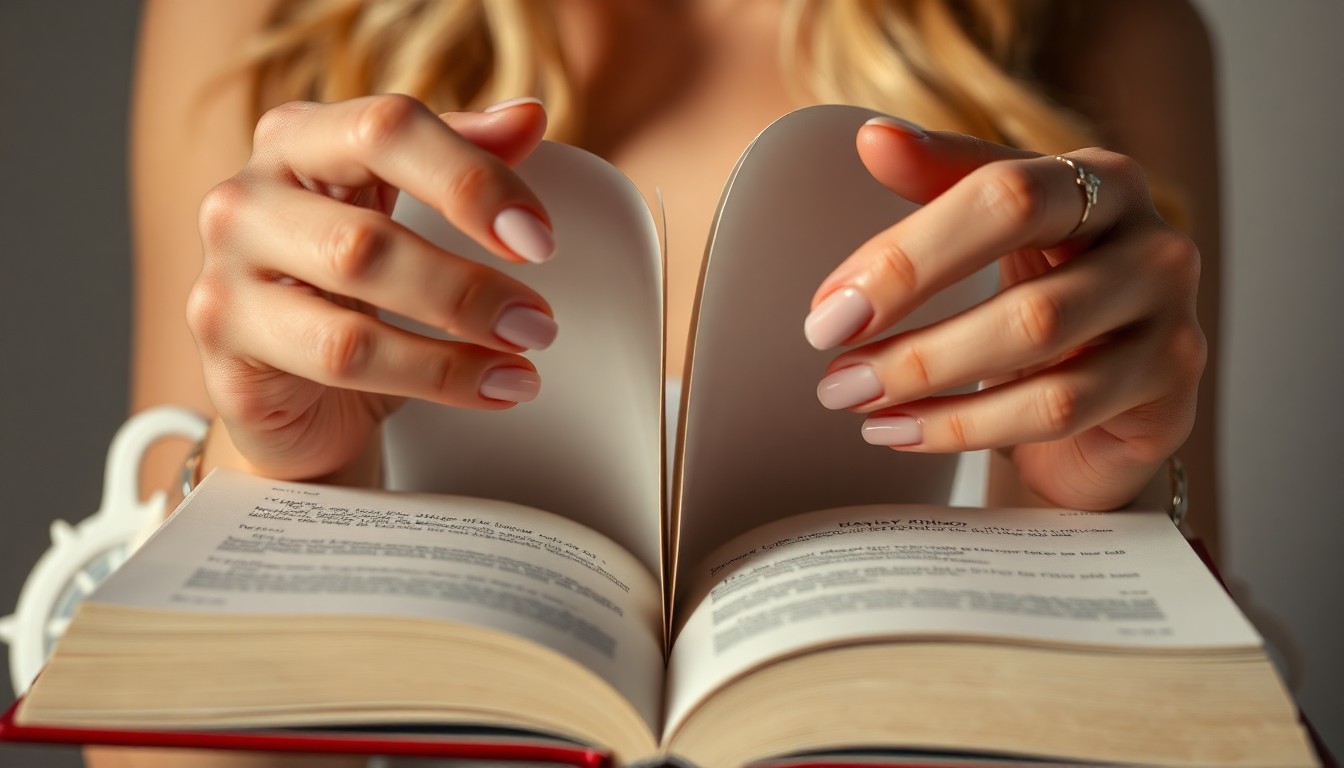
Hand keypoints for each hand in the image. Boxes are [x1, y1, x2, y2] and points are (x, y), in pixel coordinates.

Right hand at [189, 95, 557, 480]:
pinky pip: (342, 359)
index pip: (388, 128)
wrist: (296, 400)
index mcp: (299, 138)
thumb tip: (527, 116)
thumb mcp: (406, 216)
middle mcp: (247, 195)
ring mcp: (224, 270)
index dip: (473, 180)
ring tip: (523, 359)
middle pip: (369, 232)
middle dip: (470, 284)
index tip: (539, 238)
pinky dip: (435, 376)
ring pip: (352, 300)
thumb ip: (460, 160)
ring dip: (456, 332)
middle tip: (539, 322)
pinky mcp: (226, 342)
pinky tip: (491, 388)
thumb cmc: (351, 295)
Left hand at [807, 118, 1204, 509]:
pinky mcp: (1171, 391)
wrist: (1107, 394)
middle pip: (1024, 298)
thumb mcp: (991, 229)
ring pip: (1039, 363)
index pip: (1001, 198)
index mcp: (1101, 180)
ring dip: (929, 385)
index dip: (908, 257)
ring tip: (857, 400)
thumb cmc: (1040, 292)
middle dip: (911, 342)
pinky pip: (1057, 412)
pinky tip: (904, 431)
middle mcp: (1154, 243)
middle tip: (835, 372)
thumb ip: (939, 182)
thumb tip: (875, 140)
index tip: (830, 307)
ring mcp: (1173, 320)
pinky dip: (964, 427)